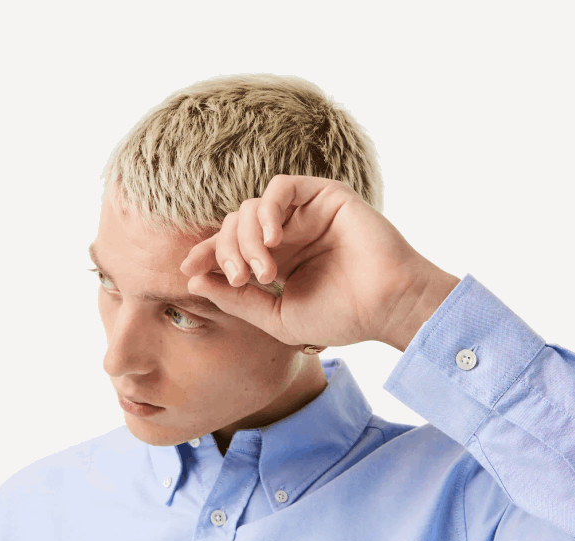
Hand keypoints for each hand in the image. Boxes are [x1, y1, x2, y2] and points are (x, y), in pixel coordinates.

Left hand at [179, 174, 453, 348]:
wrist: (386, 305)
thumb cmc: (342, 317)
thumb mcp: (278, 318)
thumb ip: (238, 301)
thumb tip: (193, 280)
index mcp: (279, 262)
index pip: (231, 248)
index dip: (206, 254)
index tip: (187, 269)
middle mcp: (289, 235)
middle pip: (235, 226)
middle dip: (226, 252)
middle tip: (240, 279)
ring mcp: (305, 214)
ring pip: (251, 208)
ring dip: (246, 239)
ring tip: (263, 271)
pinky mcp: (324, 195)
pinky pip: (280, 188)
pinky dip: (266, 209)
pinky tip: (271, 239)